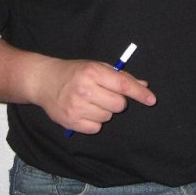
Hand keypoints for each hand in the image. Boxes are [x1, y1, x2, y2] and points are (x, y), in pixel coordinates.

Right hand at [33, 58, 155, 133]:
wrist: (44, 81)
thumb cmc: (74, 72)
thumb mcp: (96, 67)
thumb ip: (120, 77)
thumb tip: (143, 86)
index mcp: (93, 72)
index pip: (123, 84)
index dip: (139, 93)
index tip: (151, 99)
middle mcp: (84, 89)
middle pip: (119, 105)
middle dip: (117, 101)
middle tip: (105, 94)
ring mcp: (76, 107)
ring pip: (108, 117)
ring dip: (104, 110)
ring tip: (91, 101)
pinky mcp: (70, 122)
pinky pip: (96, 128)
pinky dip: (94, 121)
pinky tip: (84, 110)